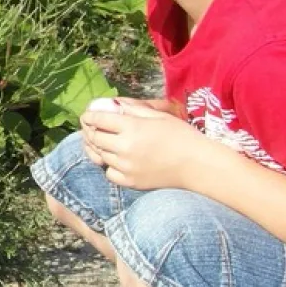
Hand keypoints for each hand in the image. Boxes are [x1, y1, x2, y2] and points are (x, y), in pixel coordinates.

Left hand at [79, 101, 221, 191]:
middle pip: (95, 138)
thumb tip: (112, 104)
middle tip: (96, 128)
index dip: (89, 116)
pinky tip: (120, 161)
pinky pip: (109, 173)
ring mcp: (126, 167)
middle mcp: (125, 148)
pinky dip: (110, 166)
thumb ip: (132, 110)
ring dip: (101, 148)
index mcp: (132, 128)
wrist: (198, 165)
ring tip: (108, 143)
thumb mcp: (158, 116)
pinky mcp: (130, 182)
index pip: (98, 120)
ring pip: (100, 155)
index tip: (87, 115)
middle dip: (92, 131)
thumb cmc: (181, 136)